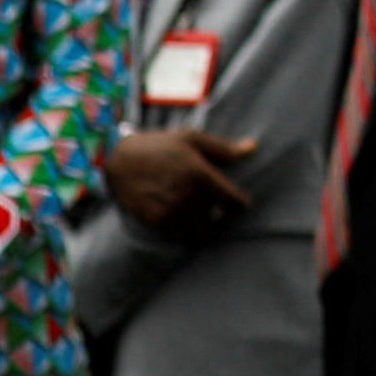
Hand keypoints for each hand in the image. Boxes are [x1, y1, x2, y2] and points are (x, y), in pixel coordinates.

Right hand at [97, 129, 258, 239]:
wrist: (122, 160)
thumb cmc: (162, 146)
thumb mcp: (194, 139)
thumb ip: (224, 149)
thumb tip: (253, 149)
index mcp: (200, 174)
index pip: (233, 201)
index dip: (242, 205)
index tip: (242, 205)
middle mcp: (187, 196)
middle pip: (220, 219)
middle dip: (226, 218)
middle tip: (225, 214)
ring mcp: (171, 211)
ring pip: (202, 232)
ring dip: (210, 228)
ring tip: (210, 222)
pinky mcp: (157, 222)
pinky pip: (182, 236)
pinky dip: (190, 234)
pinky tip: (191, 225)